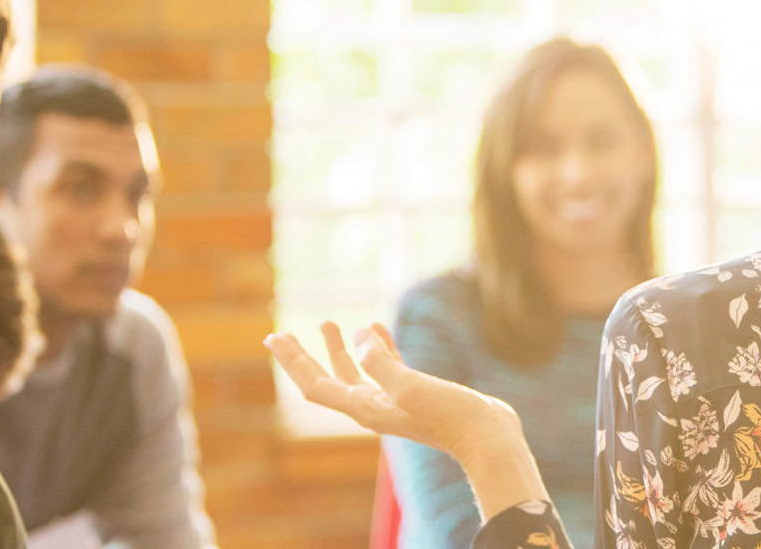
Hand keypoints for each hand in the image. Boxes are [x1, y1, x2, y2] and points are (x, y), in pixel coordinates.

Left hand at [266, 323, 549, 520]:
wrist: (487, 436)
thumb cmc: (451, 416)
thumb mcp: (412, 386)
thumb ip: (382, 361)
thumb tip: (359, 336)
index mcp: (365, 408)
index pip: (316, 385)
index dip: (293, 362)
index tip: (273, 338)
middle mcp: (373, 406)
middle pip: (327, 380)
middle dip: (303, 356)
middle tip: (279, 333)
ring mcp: (393, 400)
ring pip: (355, 372)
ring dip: (337, 349)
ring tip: (326, 324)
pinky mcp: (414, 393)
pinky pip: (386, 367)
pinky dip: (376, 347)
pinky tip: (376, 327)